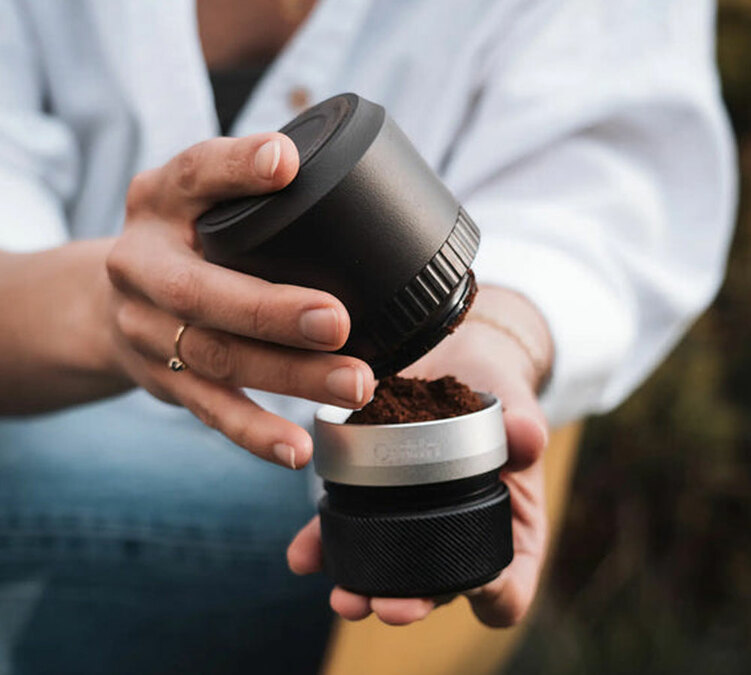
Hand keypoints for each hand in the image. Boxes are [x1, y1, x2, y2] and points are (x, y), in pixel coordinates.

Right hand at [103, 134, 374, 468]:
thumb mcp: (197, 201)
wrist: (108, 304)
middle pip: (203, 292)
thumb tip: (355, 193)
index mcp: (158, 201)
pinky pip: (210, 411)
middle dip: (272, 310)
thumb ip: (250, 195)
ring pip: (217, 358)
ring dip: (289, 377)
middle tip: (337, 320)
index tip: (285, 163)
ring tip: (355, 385)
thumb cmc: (182, 244)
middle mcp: (141, 264)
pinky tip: (299, 449)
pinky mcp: (163, 381)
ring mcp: (147, 330)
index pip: (193, 174)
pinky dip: (256, 433)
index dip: (236, 169)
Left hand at [287, 286, 552, 625]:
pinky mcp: (371, 497)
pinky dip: (323, 545)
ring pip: (386, 570)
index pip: (509, 586)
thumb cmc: (497, 393)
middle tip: (388, 607)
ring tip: (344, 597)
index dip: (496, 595)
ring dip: (361, 588)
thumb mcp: (515, 405)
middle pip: (437, 590)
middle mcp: (455, 538)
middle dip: (410, 603)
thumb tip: (528, 435)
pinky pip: (346, 530)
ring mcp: (411, 523)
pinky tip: (303, 554)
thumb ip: (522, 424)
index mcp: (506, 531)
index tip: (477, 588)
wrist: (454, 365)